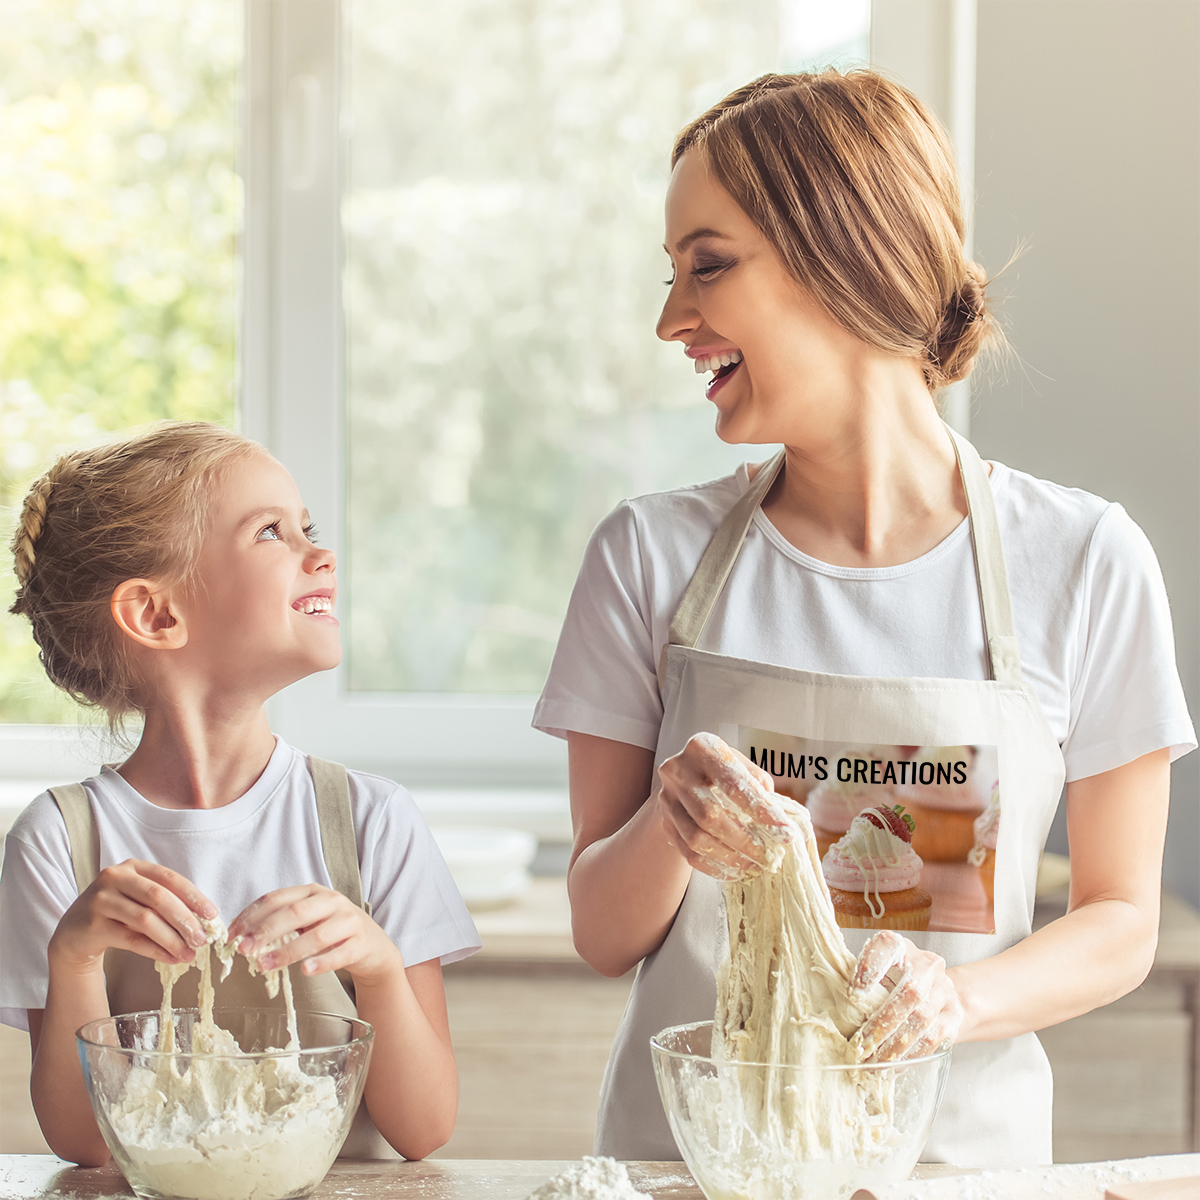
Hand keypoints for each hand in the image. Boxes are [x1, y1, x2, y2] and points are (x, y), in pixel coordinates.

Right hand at [49, 859, 216, 974]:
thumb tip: (204, 921)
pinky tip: (171, 958)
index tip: (212, 914)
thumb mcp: (140, 900)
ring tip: (189, 954)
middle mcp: (115, 877)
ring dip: (172, 939)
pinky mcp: (91, 924)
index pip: (170, 878)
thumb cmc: (117, 914)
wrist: (74, 933)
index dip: (193, 896)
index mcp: (134, 867)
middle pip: (158, 897)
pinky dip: (155, 950)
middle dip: (184, 920)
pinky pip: (130, 939)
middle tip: (202, 939)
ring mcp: (101, 900)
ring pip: (145, 920)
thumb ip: (166, 903)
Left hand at [229, 885, 401, 986]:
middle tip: (244, 950)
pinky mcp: (360, 943)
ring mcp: (348, 921)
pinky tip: (305, 971)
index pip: (277, 898)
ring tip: (265, 965)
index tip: (232, 935)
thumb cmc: (332, 931)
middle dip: (266, 931)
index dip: (252, 915)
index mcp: (312, 892)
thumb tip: (241, 936)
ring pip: (316, 935)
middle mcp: (331, 901)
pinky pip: (339, 954)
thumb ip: (281, 922)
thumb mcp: (308, 919)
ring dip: (287, 952)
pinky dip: (321, 962)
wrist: (373, 946)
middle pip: (294, 912)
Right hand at [657, 731, 797, 881]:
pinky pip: (688, 852)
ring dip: (729, 858)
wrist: (685, 775)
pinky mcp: (665, 821)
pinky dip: (713, 866)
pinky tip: (734, 870)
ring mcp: (667, 798)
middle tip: (769, 857)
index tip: (786, 833)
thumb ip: (759, 786)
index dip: (762, 811)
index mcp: (702, 748)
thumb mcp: (742, 765)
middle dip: (745, 841)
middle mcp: (678, 770)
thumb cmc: (723, 770)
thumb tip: (779, 822)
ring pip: (697, 838)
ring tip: (754, 866)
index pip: (734, 785)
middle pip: (710, 815)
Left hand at [849, 930, 963, 1060]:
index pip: (889, 947)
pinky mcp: (953, 1017)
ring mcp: (944, 991)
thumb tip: (829, 997)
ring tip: (874, 1061)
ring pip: (922, 1019)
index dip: (870, 968)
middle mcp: (926, 964)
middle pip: (910, 991)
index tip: (852, 994)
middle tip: (861, 1044)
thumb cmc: (898, 981)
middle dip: (882, 1022)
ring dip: (895, 1044)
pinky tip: (893, 1066)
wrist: (940, 993)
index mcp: (902, 947)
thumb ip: (860, 978)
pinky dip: (910, 1055)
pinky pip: (932, 1039)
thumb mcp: (879, 971)